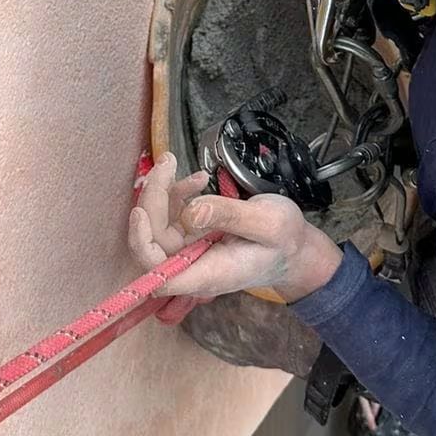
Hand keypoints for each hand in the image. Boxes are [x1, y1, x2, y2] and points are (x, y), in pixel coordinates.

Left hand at [127, 155, 343, 300]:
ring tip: (175, 162)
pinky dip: (177, 194)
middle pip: (153, 241)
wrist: (295, 249)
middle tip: (166, 162)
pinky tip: (196, 179)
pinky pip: (173, 217)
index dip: (143, 246)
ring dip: (161, 192)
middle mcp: (194, 267)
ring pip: (158, 225)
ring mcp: (191, 252)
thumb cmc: (286, 240)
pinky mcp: (194, 238)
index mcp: (210, 273)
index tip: (140, 212)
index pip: (160, 274)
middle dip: (152, 200)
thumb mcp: (268, 222)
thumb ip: (230, 216)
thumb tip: (191, 211)